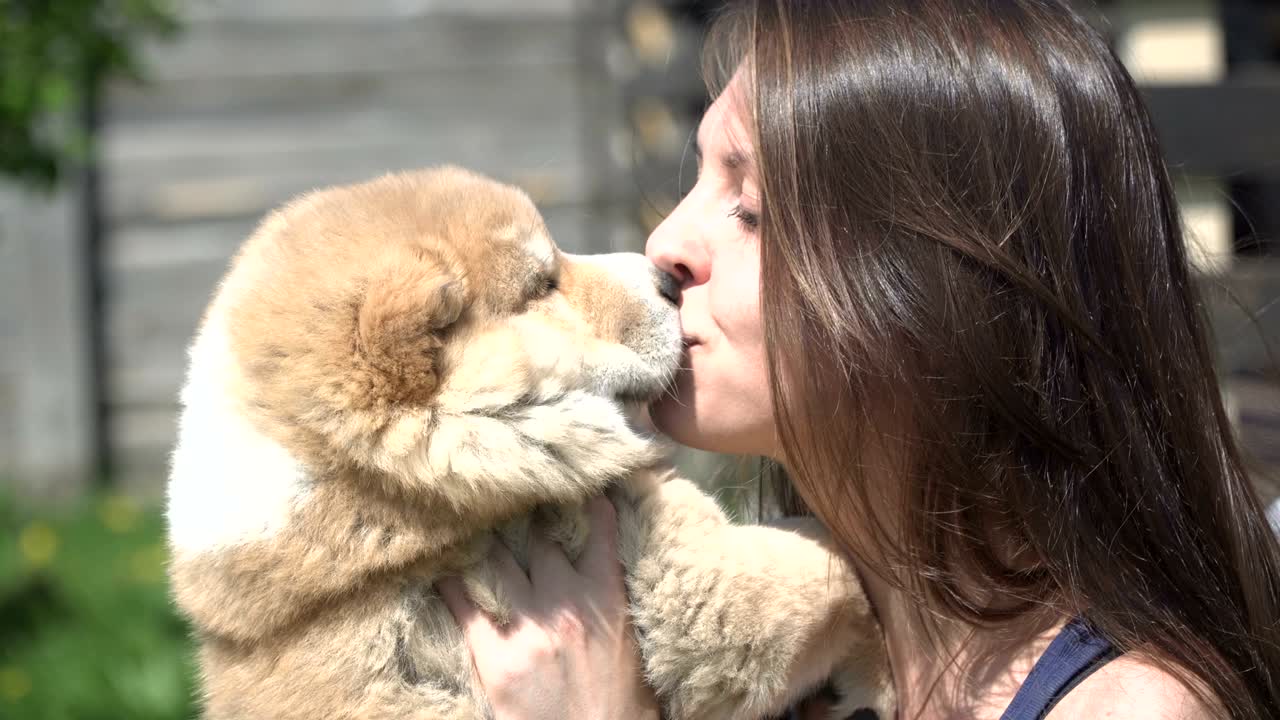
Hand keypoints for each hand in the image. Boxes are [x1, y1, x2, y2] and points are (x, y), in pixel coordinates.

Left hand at [438, 496, 659, 719]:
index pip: (599, 534)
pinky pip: (466, 608)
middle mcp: (566, 603)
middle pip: (540, 543)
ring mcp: (529, 628)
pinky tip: (440, 571)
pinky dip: (451, 586)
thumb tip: (606, 577)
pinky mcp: (497, 658)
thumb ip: (616, 605)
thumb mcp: (633, 644)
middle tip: (513, 502)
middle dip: (528, 522)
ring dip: (488, 546)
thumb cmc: (624, 705)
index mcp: (607, 598)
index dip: (590, 505)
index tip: (582, 485)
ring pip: (500, 565)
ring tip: (473, 526)